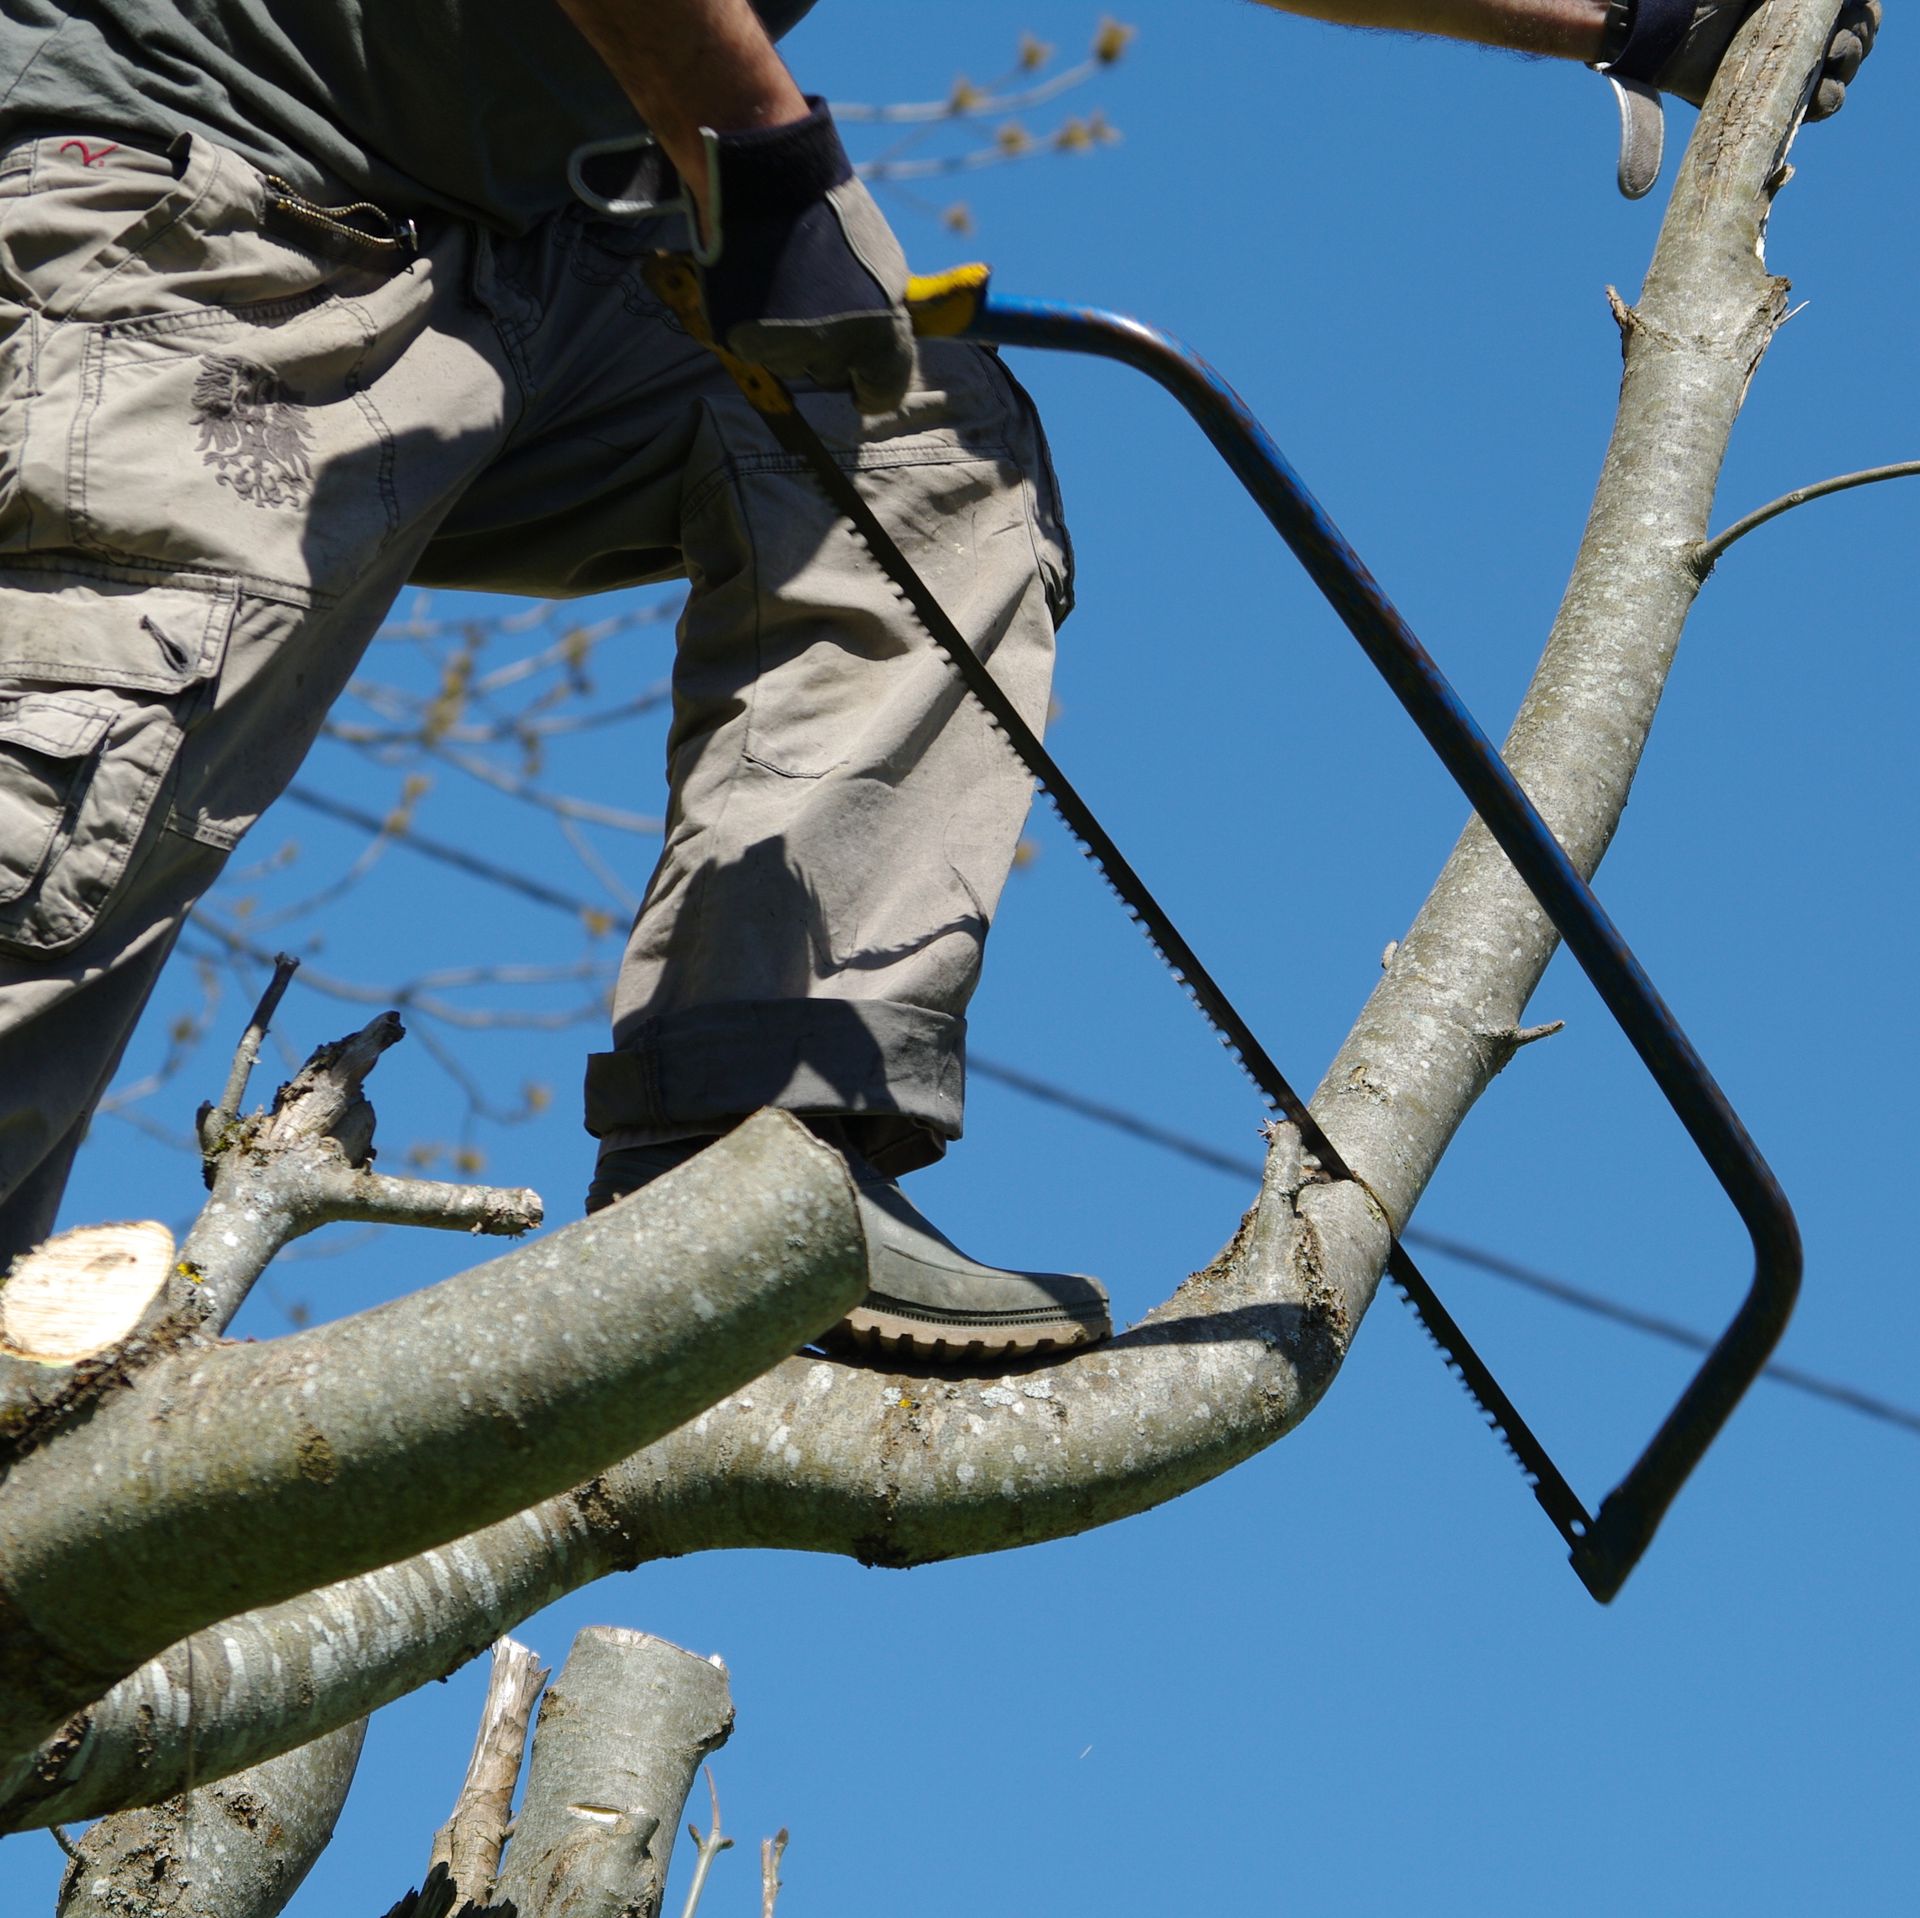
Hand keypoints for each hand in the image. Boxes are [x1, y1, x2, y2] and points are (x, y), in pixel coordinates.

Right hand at [699, 98, 914, 414]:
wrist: (765, 178)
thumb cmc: (832, 214)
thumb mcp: (885, 265)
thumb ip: (891, 317)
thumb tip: (898, 344)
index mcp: (879, 337)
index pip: (884, 393)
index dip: (876, 384)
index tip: (867, 379)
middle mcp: (832, 353)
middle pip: (835, 376)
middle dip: (832, 350)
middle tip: (820, 298)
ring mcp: (783, 350)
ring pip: (794, 363)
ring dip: (793, 336)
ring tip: (788, 281)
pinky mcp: (740, 342)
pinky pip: (758, 348)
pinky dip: (759, 326)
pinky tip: (761, 286)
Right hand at [1600, 0, 1880, 197]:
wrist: (1657, 0)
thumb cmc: (1656, 38)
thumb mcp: (1646, 93)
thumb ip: (1641, 134)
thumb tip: (1632, 189)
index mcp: (1761, 88)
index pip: (1816, 101)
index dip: (1829, 97)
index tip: (1824, 91)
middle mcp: (1786, 54)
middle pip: (1844, 63)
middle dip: (1849, 60)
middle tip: (1838, 52)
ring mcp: (1802, 18)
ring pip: (1856, 29)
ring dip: (1859, 33)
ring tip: (1842, 30)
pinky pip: (1851, 1)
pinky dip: (1855, 4)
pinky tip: (1847, 4)